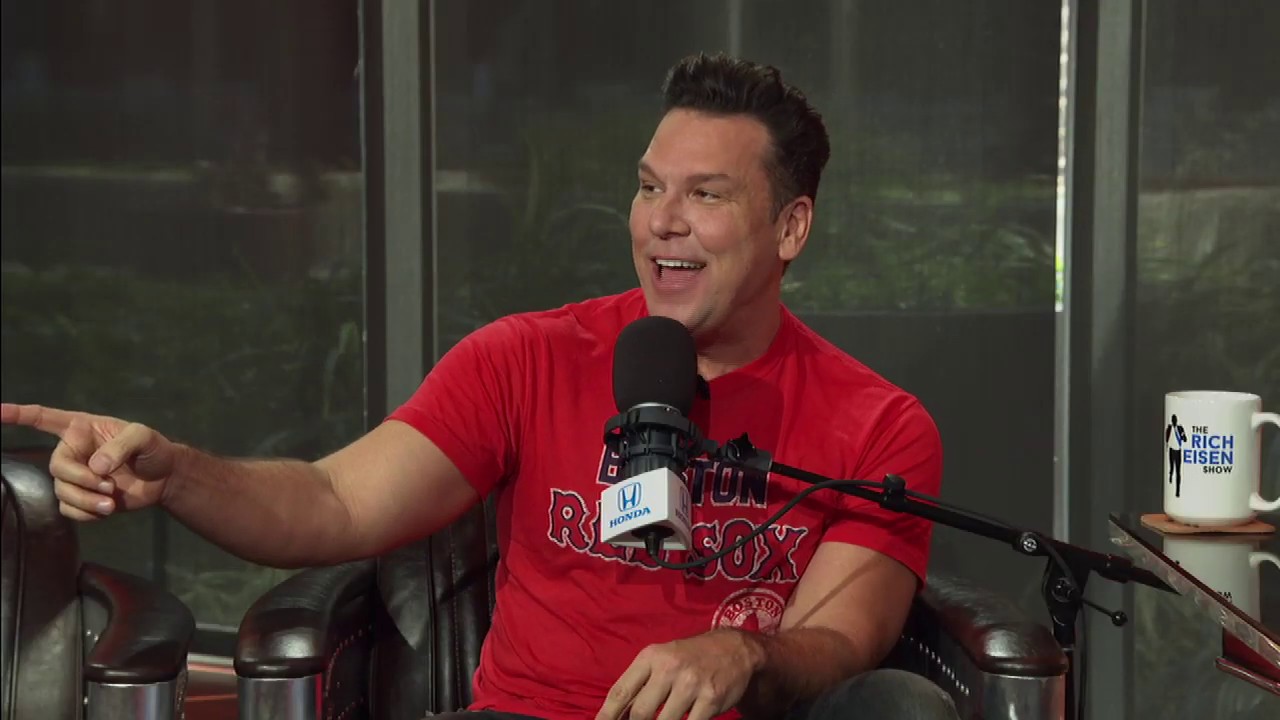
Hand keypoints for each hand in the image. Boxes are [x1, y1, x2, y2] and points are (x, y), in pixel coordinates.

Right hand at [1, 403, 177, 520]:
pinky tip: (106, 510)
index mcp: (82, 428)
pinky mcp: (81, 498)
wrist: (165, 479)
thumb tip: (95, 467)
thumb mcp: (144, 437)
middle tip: (108, 485)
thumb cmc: (154, 449)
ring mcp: (76, 476)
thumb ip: (121, 446)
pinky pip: (69, 509)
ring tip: (111, 502)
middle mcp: (73, 451)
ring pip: (62, 491)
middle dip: (80, 480)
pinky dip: (86, 513)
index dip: (18, 414)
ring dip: (86, 499)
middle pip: (57, 467)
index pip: (43, 418)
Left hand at [597, 629, 765, 719]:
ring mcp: (691, 684)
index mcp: (650, 657)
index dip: (605, 716)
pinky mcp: (711, 699)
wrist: (734, 648)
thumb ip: (640, 685)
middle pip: (640, 713)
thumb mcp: (661, 660)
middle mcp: (669, 668)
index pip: (620, 692)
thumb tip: (615, 716)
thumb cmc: (689, 657)